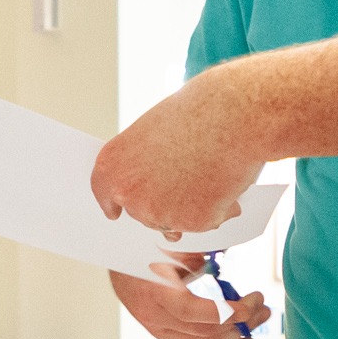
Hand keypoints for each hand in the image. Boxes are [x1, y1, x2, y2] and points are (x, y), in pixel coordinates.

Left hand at [92, 74, 259, 237]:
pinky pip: (205, 223)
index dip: (113, 203)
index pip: (105, 194)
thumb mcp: (155, 134)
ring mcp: (159, 213)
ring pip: (175, 221)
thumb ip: (147, 167)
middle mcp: (129, 194)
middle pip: (143, 213)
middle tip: (187, 177)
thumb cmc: (197, 115)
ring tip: (210, 171)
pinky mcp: (191, 223)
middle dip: (163, 203)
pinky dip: (218, 208)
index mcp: (113, 166)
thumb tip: (160, 198)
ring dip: (191, 207)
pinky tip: (224, 182)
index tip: (114, 211)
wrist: (232, 115)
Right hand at [110, 256, 268, 338]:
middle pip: (207, 332)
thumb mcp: (170, 242)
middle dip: (242, 323)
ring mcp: (157, 330)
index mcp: (158, 293)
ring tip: (258, 331)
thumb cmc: (143, 245)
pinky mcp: (161, 335)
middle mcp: (156, 317)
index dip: (233, 312)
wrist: (114, 257)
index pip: (202, 313)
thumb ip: (197, 252)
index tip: (255, 300)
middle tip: (265, 310)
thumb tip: (227, 256)